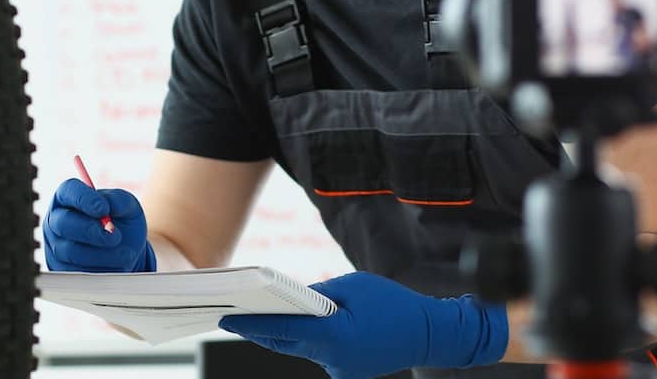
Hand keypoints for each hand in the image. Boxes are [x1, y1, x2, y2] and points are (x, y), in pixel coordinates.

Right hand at [43, 178, 155, 272]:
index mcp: (70, 197)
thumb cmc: (121, 222)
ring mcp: (57, 245)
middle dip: (91, 230)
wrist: (124, 250)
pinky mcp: (62, 269)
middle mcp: (58, 220)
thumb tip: (110, 204)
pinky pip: (76, 271)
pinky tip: (115, 264)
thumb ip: (120, 200)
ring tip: (124, 253)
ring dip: (100, 253)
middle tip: (114, 236)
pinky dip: (99, 269)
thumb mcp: (128, 206)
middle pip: (63, 223)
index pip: (69, 191)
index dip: (84, 199)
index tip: (103, 208)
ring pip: (71, 250)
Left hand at [219, 272, 508, 378]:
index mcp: (335, 335)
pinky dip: (304, 342)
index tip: (227, 318)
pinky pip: (317, 355)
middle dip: (258, 330)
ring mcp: (339, 370)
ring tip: (255, 319)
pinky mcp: (346, 373)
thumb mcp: (353, 286)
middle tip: (230, 317)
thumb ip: (318, 293)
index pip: (283, 328)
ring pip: (299, 350)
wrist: (428, 334)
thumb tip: (292, 299)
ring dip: (280, 336)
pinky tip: (292, 328)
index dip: (252, 323)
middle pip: (285, 343)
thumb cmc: (394, 305)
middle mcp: (333, 358)